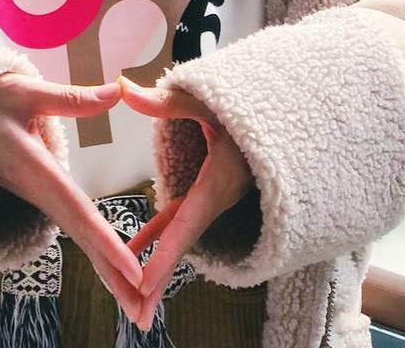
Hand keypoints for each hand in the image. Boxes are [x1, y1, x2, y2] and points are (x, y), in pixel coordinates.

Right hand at [0, 72, 144, 321]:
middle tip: (144, 313)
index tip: (133, 273)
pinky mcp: (38, 196)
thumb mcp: (24, 91)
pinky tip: (114, 268)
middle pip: (81, 239)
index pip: (78, 212)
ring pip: (77, 237)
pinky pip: (72, 227)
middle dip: (112, 277)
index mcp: (35, 170)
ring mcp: (36, 198)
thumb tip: (116, 91)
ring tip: (138, 303)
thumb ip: (70, 98)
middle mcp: (37, 192)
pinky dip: (95, 250)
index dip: (106, 243)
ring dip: (106, 270)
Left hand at [117, 75, 253, 332]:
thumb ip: (165, 101)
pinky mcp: (208, 196)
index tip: (145, 282)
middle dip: (161, 281)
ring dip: (159, 270)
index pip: (186, 223)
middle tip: (137, 317)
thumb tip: (125, 88)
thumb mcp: (205, 101)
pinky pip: (181, 223)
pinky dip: (160, 239)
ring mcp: (214, 200)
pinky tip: (135, 252)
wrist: (280, 116)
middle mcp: (216, 198)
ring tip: (135, 303)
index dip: (165, 254)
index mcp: (217, 181)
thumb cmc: (242, 107)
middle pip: (183, 245)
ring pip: (181, 239)